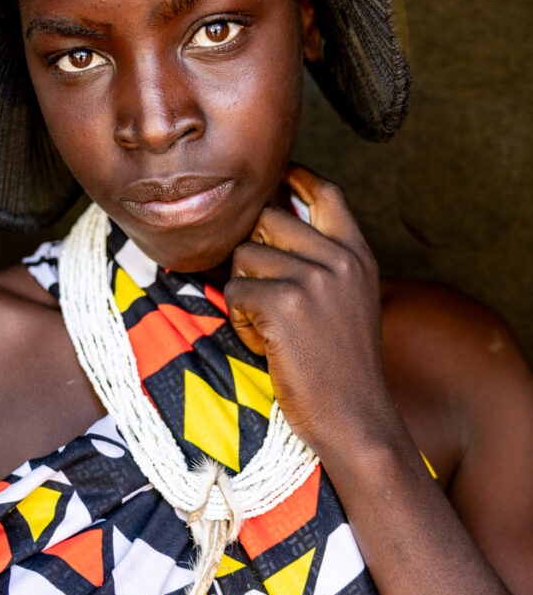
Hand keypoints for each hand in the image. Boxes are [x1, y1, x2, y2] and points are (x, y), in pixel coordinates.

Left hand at [224, 164, 397, 458]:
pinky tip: (265, 345)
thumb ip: (323, 261)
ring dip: (244, 293)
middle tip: (264, 295)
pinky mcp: (284, 304)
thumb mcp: (349, 300)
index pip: (326, 194)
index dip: (296, 177)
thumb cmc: (341, 365)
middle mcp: (339, 259)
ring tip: (270, 329)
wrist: (355, 420)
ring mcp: (313, 279)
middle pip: (267, 218)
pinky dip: (240, 322)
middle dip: (252, 252)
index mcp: (357, 255)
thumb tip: (270, 223)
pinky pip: (236, 292)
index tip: (279, 174)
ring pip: (244, 255)